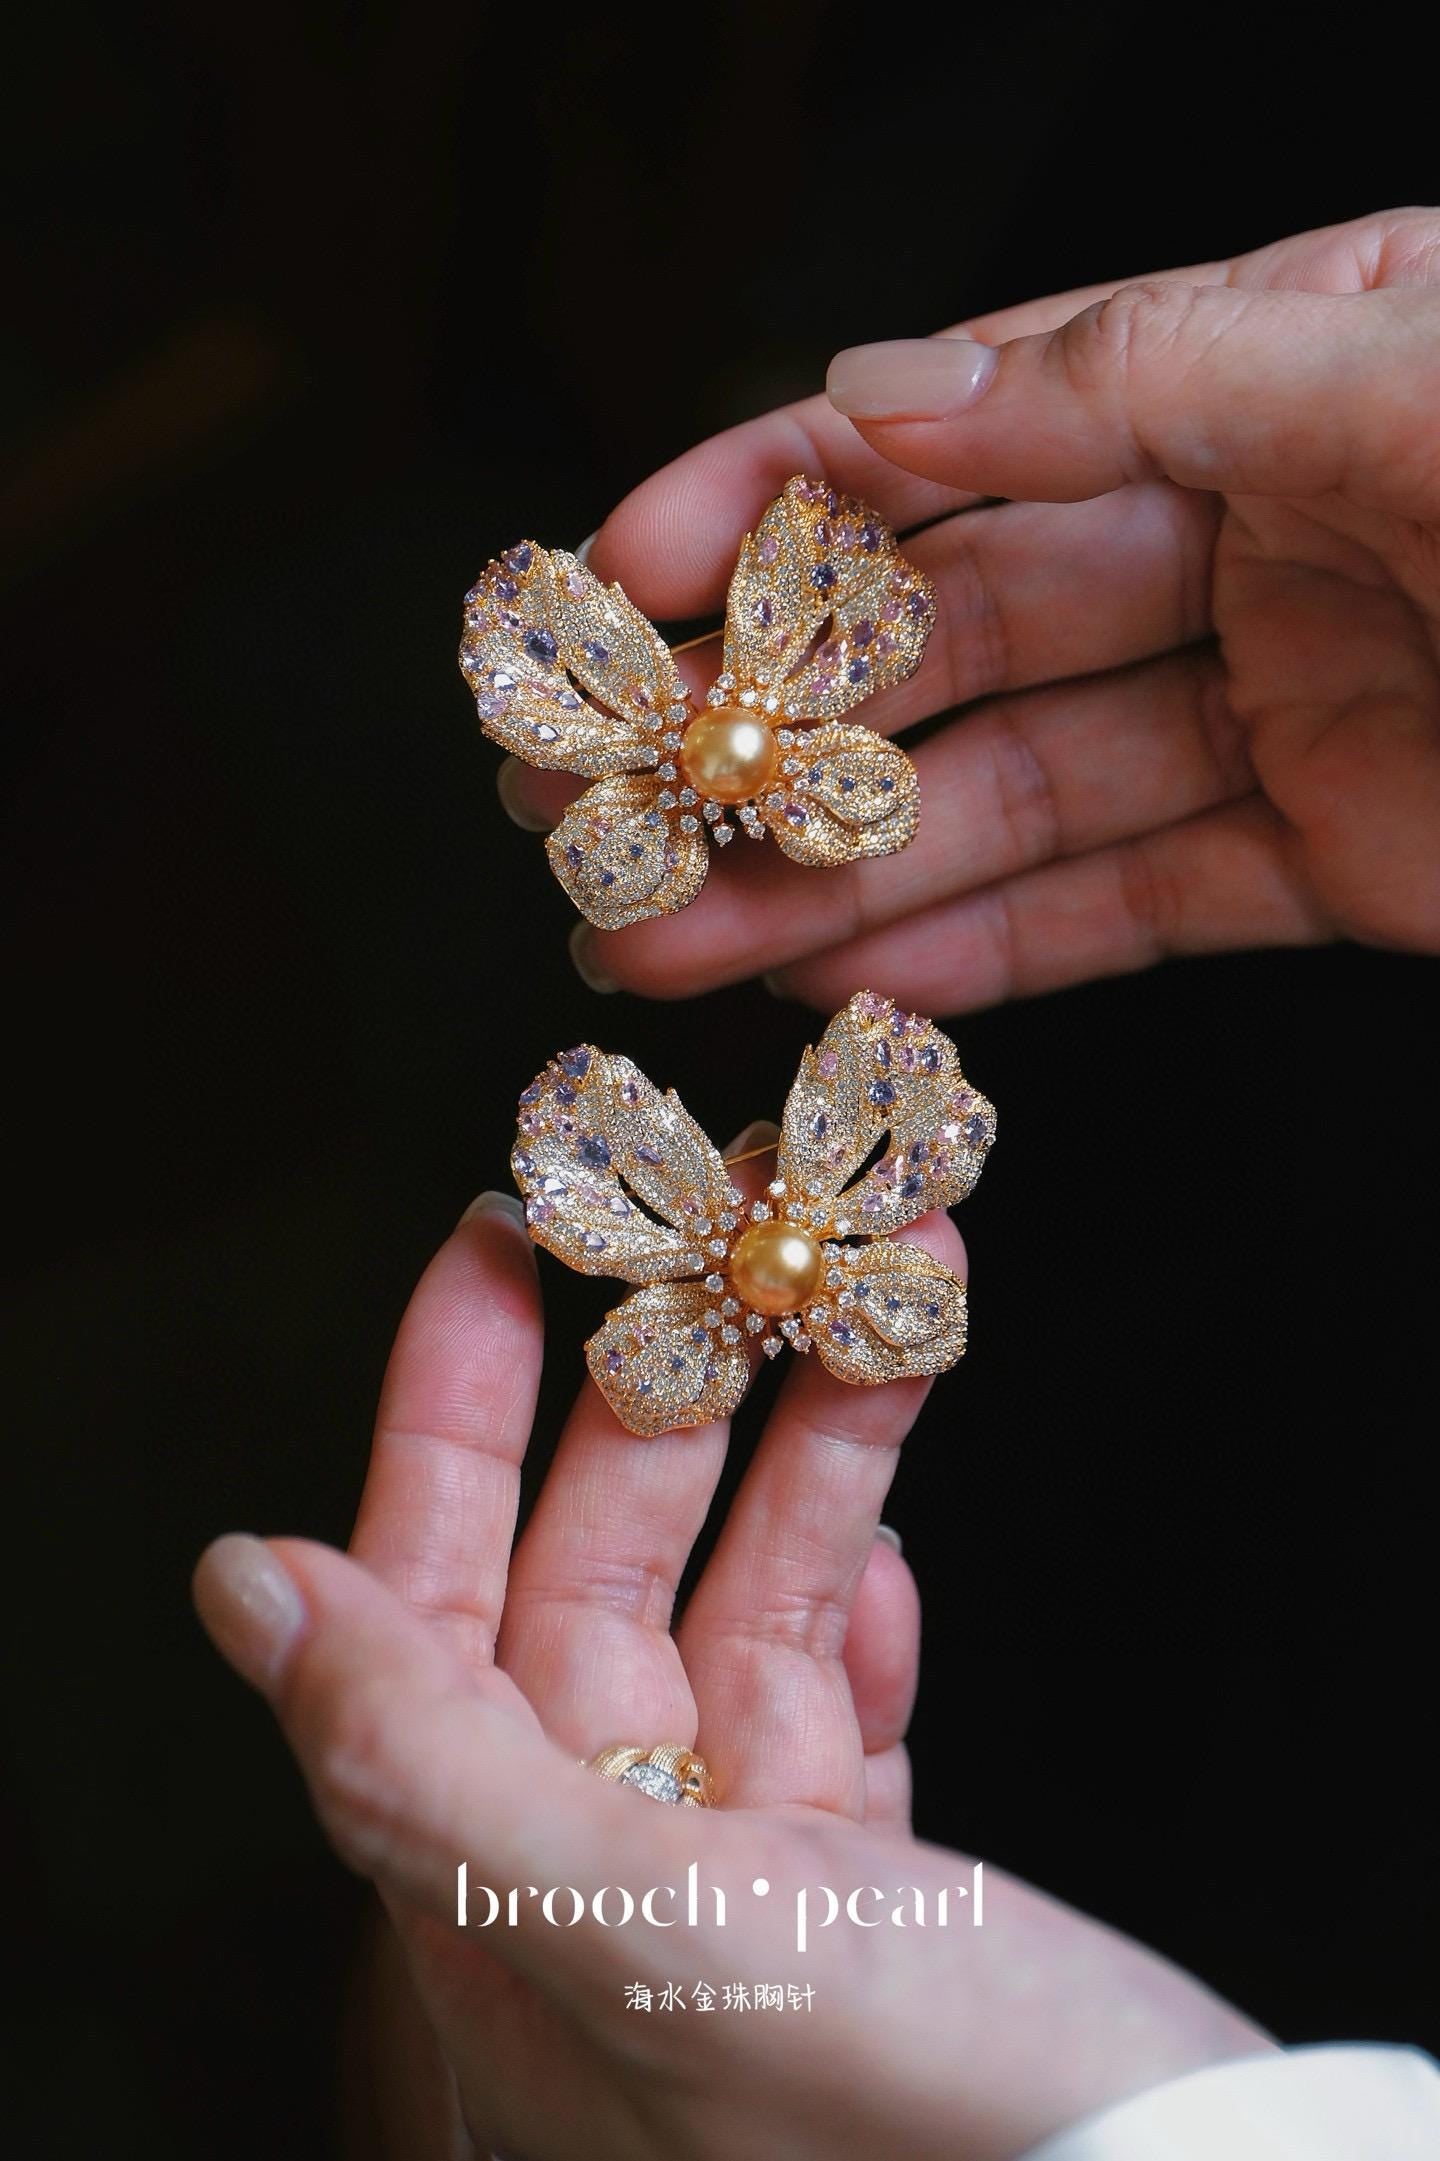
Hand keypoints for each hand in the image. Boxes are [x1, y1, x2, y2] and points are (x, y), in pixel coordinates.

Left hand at [194, 1177, 1267, 2160]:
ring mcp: (744, 1880)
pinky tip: (898, 1536)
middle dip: (666, 1379)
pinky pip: (836, 1685)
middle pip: (596, 1568)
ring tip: (886, 1288)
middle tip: (721, 1213)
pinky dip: (868, 1592)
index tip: (496, 1243)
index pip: (424, 1600)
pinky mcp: (868, 1890)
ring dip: (815, 1442)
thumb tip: (246, 1583)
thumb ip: (429, 1762)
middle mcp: (604, 1878)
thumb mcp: (655, 1938)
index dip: (447, 1410)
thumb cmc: (925, 2141)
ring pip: (746, 1598)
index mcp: (509, 1894)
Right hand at [501, 206, 1439, 1012]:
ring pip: (1011, 792)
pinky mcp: (1333, 857)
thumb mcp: (1421, 382)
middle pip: (953, 632)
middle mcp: (1253, 524)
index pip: (968, 421)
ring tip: (653, 944)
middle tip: (588, 813)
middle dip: (758, 728)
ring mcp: (1288, 698)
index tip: (609, 575)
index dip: (773, 495)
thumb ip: (1149, 377)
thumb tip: (878, 390)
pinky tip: (840, 987)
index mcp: (1269, 360)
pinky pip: (1125, 903)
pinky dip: (985, 954)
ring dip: (828, 875)